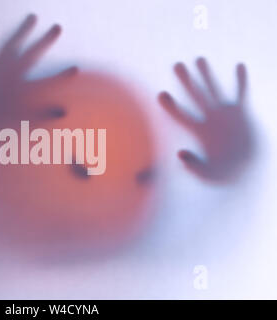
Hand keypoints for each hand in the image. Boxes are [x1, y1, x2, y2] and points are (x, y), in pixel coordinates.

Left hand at [0, 14, 76, 142]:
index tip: (75, 68)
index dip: (62, 76)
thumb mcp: (20, 127)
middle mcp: (10, 76)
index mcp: (21, 92)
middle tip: (57, 26)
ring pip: (11, 45)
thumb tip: (64, 111)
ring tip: (32, 17)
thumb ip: (42, 118)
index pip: (48, 82)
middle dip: (45, 40)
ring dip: (22, 31)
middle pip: (31, 54)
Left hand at [158, 57, 253, 182]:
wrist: (246, 171)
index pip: (180, 116)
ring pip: (214, 90)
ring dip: (207, 75)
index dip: (171, 106)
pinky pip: (241, 94)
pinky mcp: (241, 114)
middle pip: (195, 96)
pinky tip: (239, 66)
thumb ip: (193, 165)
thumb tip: (179, 154)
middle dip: (186, 81)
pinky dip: (241, 81)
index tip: (160, 94)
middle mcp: (208, 119)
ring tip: (199, 59)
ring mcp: (224, 115)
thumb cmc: (224, 174)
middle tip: (177, 65)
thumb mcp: (207, 174)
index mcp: (197, 132)